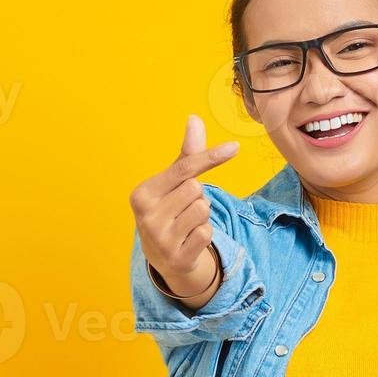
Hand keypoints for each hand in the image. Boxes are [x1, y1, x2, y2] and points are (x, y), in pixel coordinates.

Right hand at [129, 114, 239, 303]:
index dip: (210, 157)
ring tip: (185, 223)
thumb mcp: (173, 183)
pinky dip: (204, 234)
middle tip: (182, 209)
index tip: (235, 147)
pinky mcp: (176, 258)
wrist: (162, 257)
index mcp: (142, 193)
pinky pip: (207, 233)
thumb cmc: (169, 210)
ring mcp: (160, 239)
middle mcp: (146, 216)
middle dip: (197, 197)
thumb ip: (187, 154)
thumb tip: (194, 118)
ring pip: (203, 210)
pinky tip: (189, 239)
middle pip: (197, 190)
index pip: (184, 169)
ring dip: (202, 216)